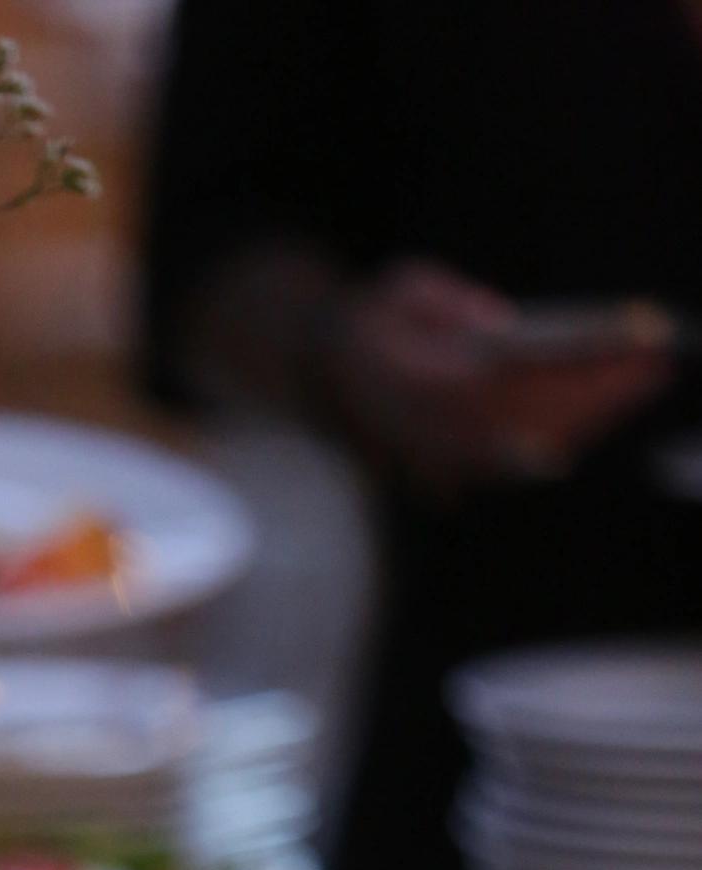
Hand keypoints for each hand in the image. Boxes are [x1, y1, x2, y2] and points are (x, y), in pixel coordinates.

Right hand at [318, 260, 671, 488]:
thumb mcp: (406, 289)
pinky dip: (567, 432)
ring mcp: (448, 458)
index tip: (643, 330)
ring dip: (595, 413)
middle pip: (547, 410)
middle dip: (608, 386)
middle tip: (659, 359)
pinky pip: (524, 458)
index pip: (530, 364)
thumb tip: (503, 326)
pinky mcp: (455, 470)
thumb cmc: (372, 321)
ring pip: (542, 441)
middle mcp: (442, 429)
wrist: (320, 378)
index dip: (592, 348)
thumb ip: (454, 304)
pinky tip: (600, 408)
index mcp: (431, 380)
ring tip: (643, 378)